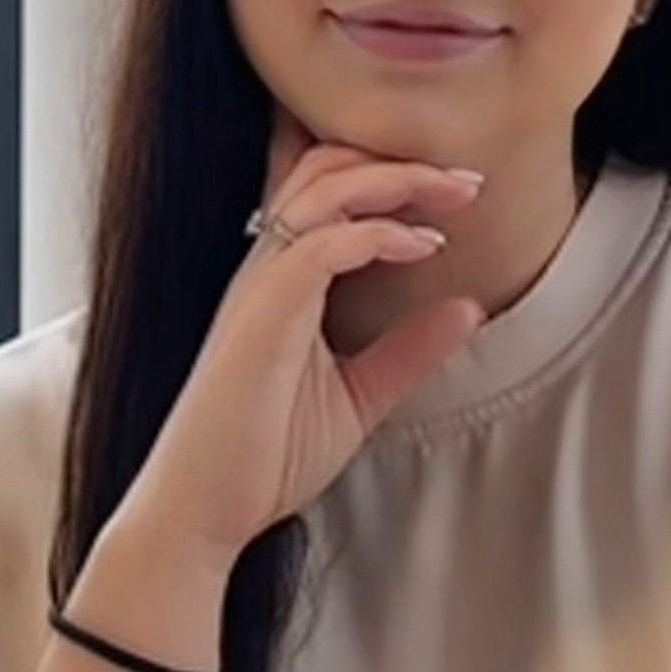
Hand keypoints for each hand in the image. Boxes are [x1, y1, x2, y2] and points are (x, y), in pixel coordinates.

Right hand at [122, 127, 487, 569]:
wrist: (201, 512)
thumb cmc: (262, 458)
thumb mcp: (357, 397)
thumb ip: (408, 352)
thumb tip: (468, 309)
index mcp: (281, 280)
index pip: (324, 189)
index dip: (387, 172)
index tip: (455, 192)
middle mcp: (265, 269)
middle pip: (325, 167)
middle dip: (400, 160)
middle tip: (467, 179)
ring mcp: (260, 287)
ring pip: (324, 189)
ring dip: (397, 181)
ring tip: (456, 194)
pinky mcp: (262, 315)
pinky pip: (322, 244)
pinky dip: (379, 234)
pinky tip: (424, 247)